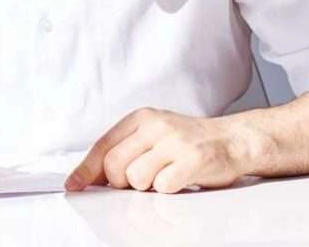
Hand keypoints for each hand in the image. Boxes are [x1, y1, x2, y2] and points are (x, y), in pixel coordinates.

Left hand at [65, 108, 256, 193]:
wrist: (234, 140)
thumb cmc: (190, 142)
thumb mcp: (154, 136)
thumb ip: (126, 150)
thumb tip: (93, 176)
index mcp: (141, 118)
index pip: (102, 145)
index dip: (86, 169)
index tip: (74, 185)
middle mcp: (155, 126)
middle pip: (114, 166)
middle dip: (121, 183)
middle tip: (140, 181)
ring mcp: (174, 142)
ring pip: (136, 178)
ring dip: (147, 186)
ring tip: (164, 176)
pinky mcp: (192, 159)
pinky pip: (163, 186)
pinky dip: (168, 190)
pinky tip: (180, 179)